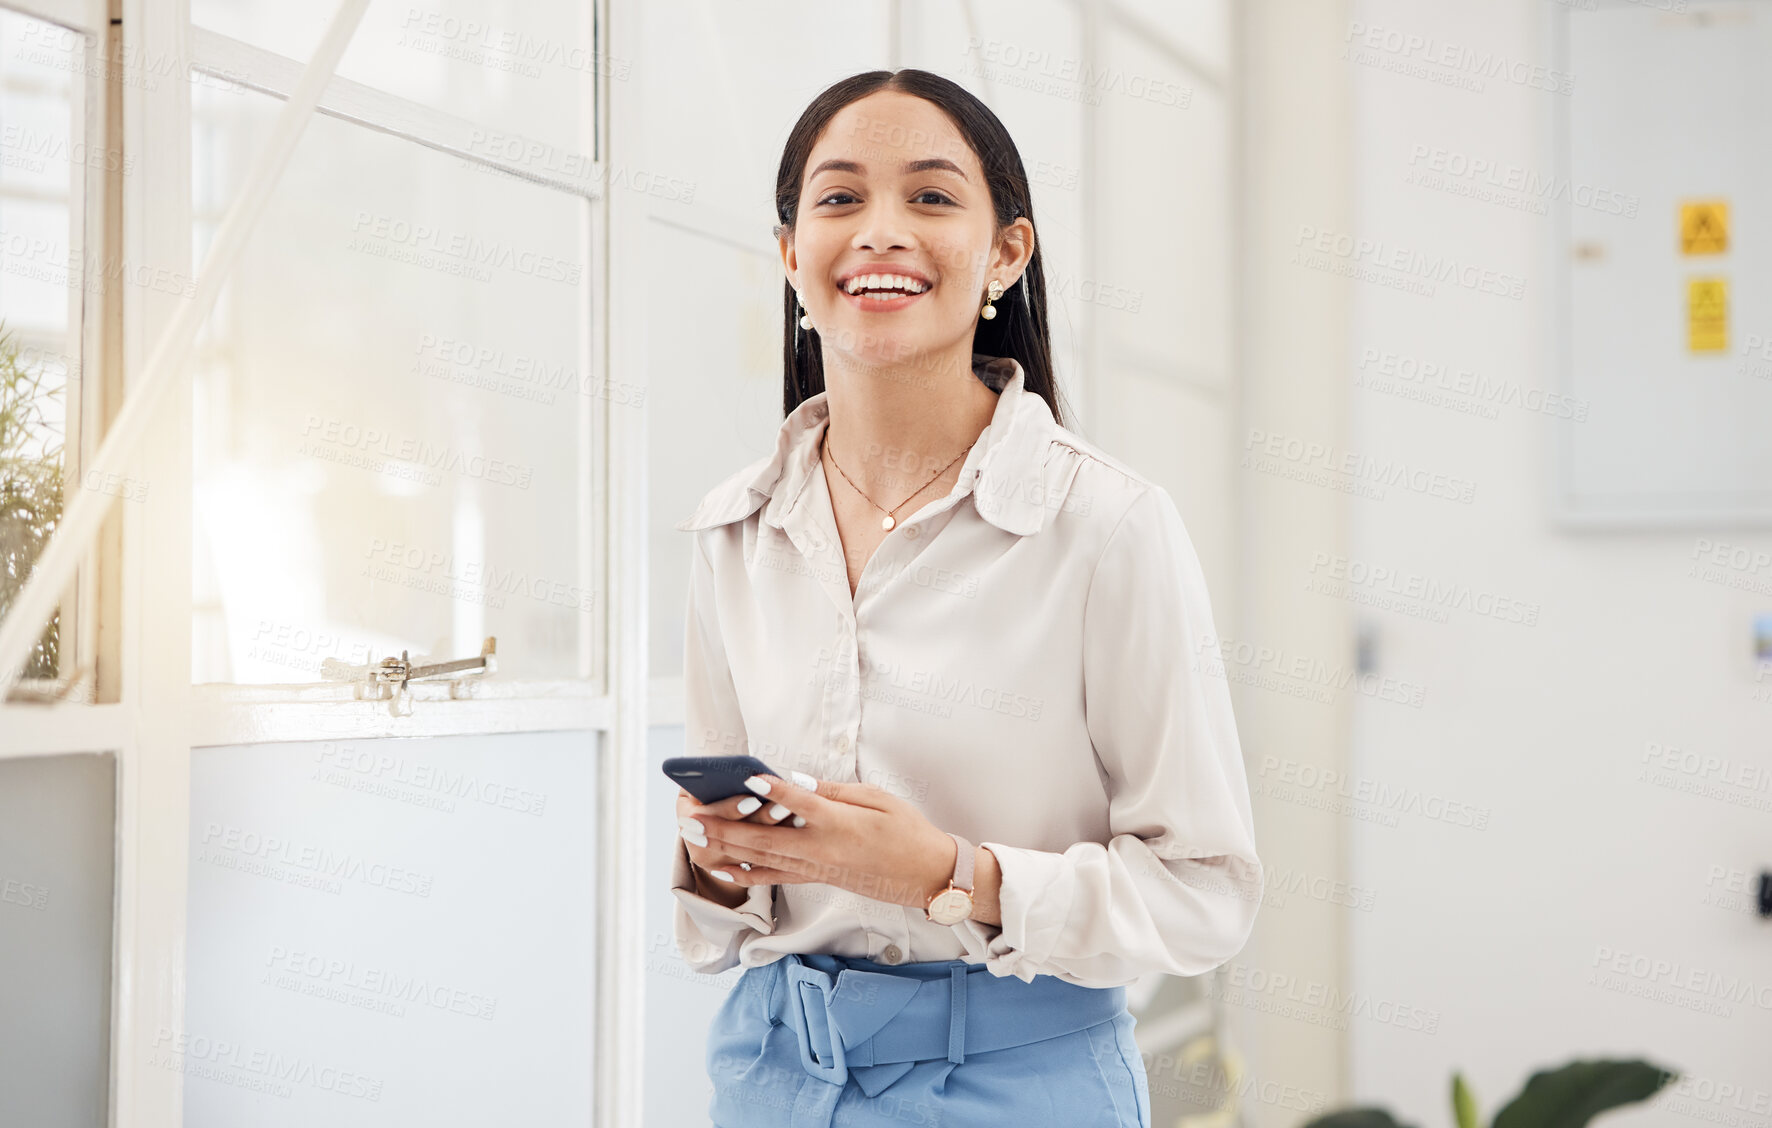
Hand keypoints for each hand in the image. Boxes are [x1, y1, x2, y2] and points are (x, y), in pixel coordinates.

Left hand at [690, 771, 957, 910]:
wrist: (926, 874)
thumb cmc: (906, 830)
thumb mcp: (877, 799)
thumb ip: (833, 791)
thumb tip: (796, 781)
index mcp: (841, 825)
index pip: (800, 804)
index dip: (773, 791)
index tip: (746, 778)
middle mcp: (822, 850)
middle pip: (764, 838)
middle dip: (724, 825)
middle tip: (691, 814)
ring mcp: (817, 868)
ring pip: (762, 858)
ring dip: (725, 846)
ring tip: (694, 836)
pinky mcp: (817, 879)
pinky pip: (774, 877)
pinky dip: (746, 872)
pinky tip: (723, 866)